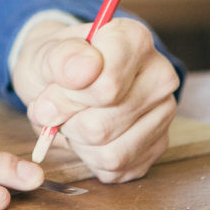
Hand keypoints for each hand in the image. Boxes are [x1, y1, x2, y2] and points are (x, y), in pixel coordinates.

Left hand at [12, 18, 179, 182]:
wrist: (62, 79)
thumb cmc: (57, 64)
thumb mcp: (45, 53)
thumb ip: (60, 59)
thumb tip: (83, 70)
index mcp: (134, 40)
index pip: (107, 86)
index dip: (69, 95)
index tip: (54, 86)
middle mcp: (160, 75)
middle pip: (104, 124)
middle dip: (68, 120)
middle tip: (57, 105)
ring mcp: (164, 113)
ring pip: (111, 152)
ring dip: (78, 141)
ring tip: (72, 118)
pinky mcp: (157, 146)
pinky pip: (117, 168)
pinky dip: (89, 157)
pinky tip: (86, 134)